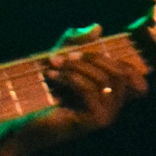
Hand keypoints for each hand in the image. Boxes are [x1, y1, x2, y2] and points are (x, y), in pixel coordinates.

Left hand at [0, 25, 151, 155]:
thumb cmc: (46, 97)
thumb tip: (98, 27)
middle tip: (65, 55)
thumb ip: (79, 44)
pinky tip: (52, 77)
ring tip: (55, 65)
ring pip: (104, 80)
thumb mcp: (63, 64)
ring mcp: (109, 114)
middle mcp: (116, 106)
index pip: (128, 71)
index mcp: (113, 94)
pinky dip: (71, 79)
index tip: (80, 51)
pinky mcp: (97, 120)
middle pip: (118, 72)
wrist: (27, 128)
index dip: (108, 56)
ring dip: (77, 68)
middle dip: (91, 59)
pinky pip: (90, 91)